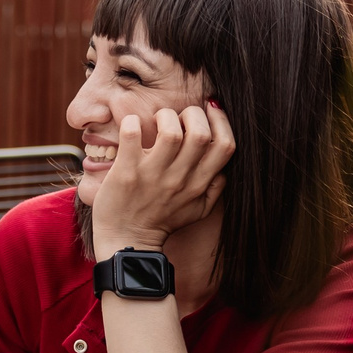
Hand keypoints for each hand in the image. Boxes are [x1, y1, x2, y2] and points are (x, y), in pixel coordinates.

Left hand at [92, 102, 232, 259]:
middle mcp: (179, 179)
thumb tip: (224, 167)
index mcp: (199, 185)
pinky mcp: (126, 171)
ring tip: (157, 121)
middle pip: (201, 133)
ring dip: (165, 116)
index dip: (222, 121)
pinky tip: (131, 126)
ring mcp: (153, 175)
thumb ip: (215, 189)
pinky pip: (132, 134)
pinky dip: (131, 122)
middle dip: (193, 114)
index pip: (226, 146)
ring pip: (171, 131)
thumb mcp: (197, 211)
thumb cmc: (161, 222)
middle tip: (179, 117)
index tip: (209, 110)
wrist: (127, 242)